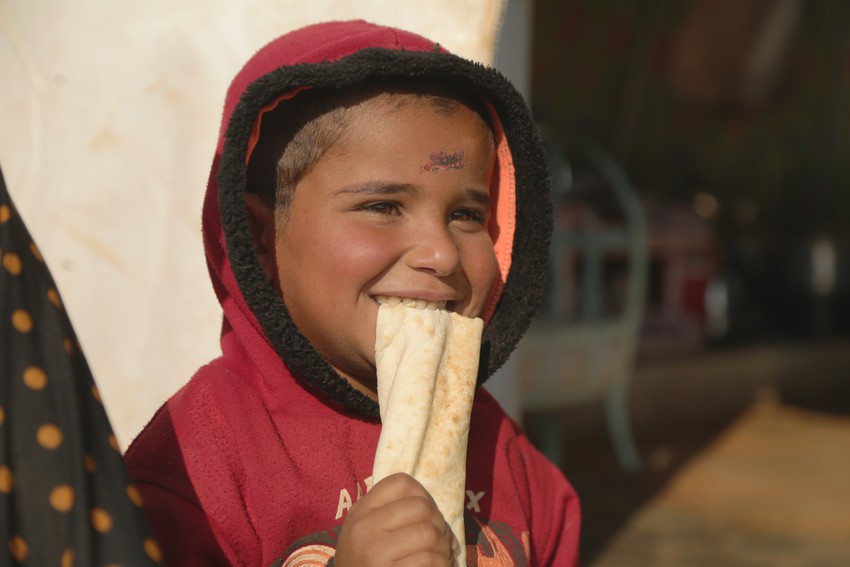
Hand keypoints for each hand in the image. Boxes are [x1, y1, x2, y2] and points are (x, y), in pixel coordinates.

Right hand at [334, 473, 457, 565]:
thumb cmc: (365, 563)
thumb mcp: (367, 532)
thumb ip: (395, 516)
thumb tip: (443, 524)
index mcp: (362, 511)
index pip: (401, 483)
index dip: (424, 496)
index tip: (427, 517)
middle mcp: (365, 527)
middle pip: (421, 507)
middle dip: (440, 525)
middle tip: (441, 542)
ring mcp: (374, 552)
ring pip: (428, 534)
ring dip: (444, 548)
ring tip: (441, 557)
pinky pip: (427, 560)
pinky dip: (441, 565)